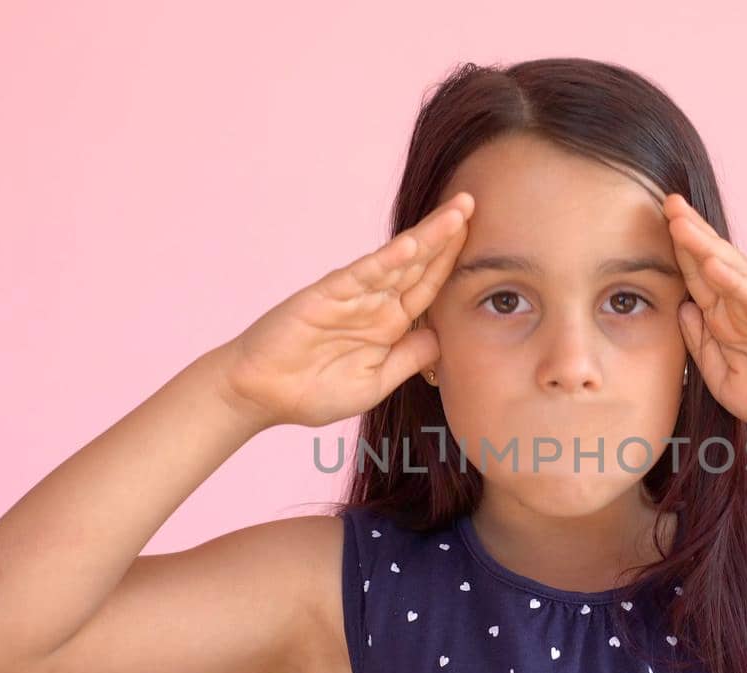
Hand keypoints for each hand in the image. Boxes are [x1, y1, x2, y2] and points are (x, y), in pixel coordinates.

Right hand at [218, 192, 473, 429]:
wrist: (262, 395)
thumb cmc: (314, 391)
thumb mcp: (374, 383)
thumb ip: (408, 359)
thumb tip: (443, 336)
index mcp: (389, 324)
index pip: (428, 287)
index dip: (452, 263)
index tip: (484, 241)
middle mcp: (374, 303)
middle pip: (418, 264)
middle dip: (447, 235)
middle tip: (473, 203)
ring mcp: (351, 296)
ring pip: (396, 261)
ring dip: (426, 237)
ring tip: (455, 213)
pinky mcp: (325, 295)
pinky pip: (360, 275)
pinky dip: (384, 261)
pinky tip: (410, 246)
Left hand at [665, 193, 746, 438]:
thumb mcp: (721, 375)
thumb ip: (700, 343)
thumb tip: (682, 307)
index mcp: (726, 319)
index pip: (697, 277)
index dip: (678, 252)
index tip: (656, 225)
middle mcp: (744, 306)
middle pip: (711, 262)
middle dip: (689, 233)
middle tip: (668, 202)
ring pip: (730, 270)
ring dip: (705, 245)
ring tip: (681, 221)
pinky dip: (734, 280)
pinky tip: (713, 264)